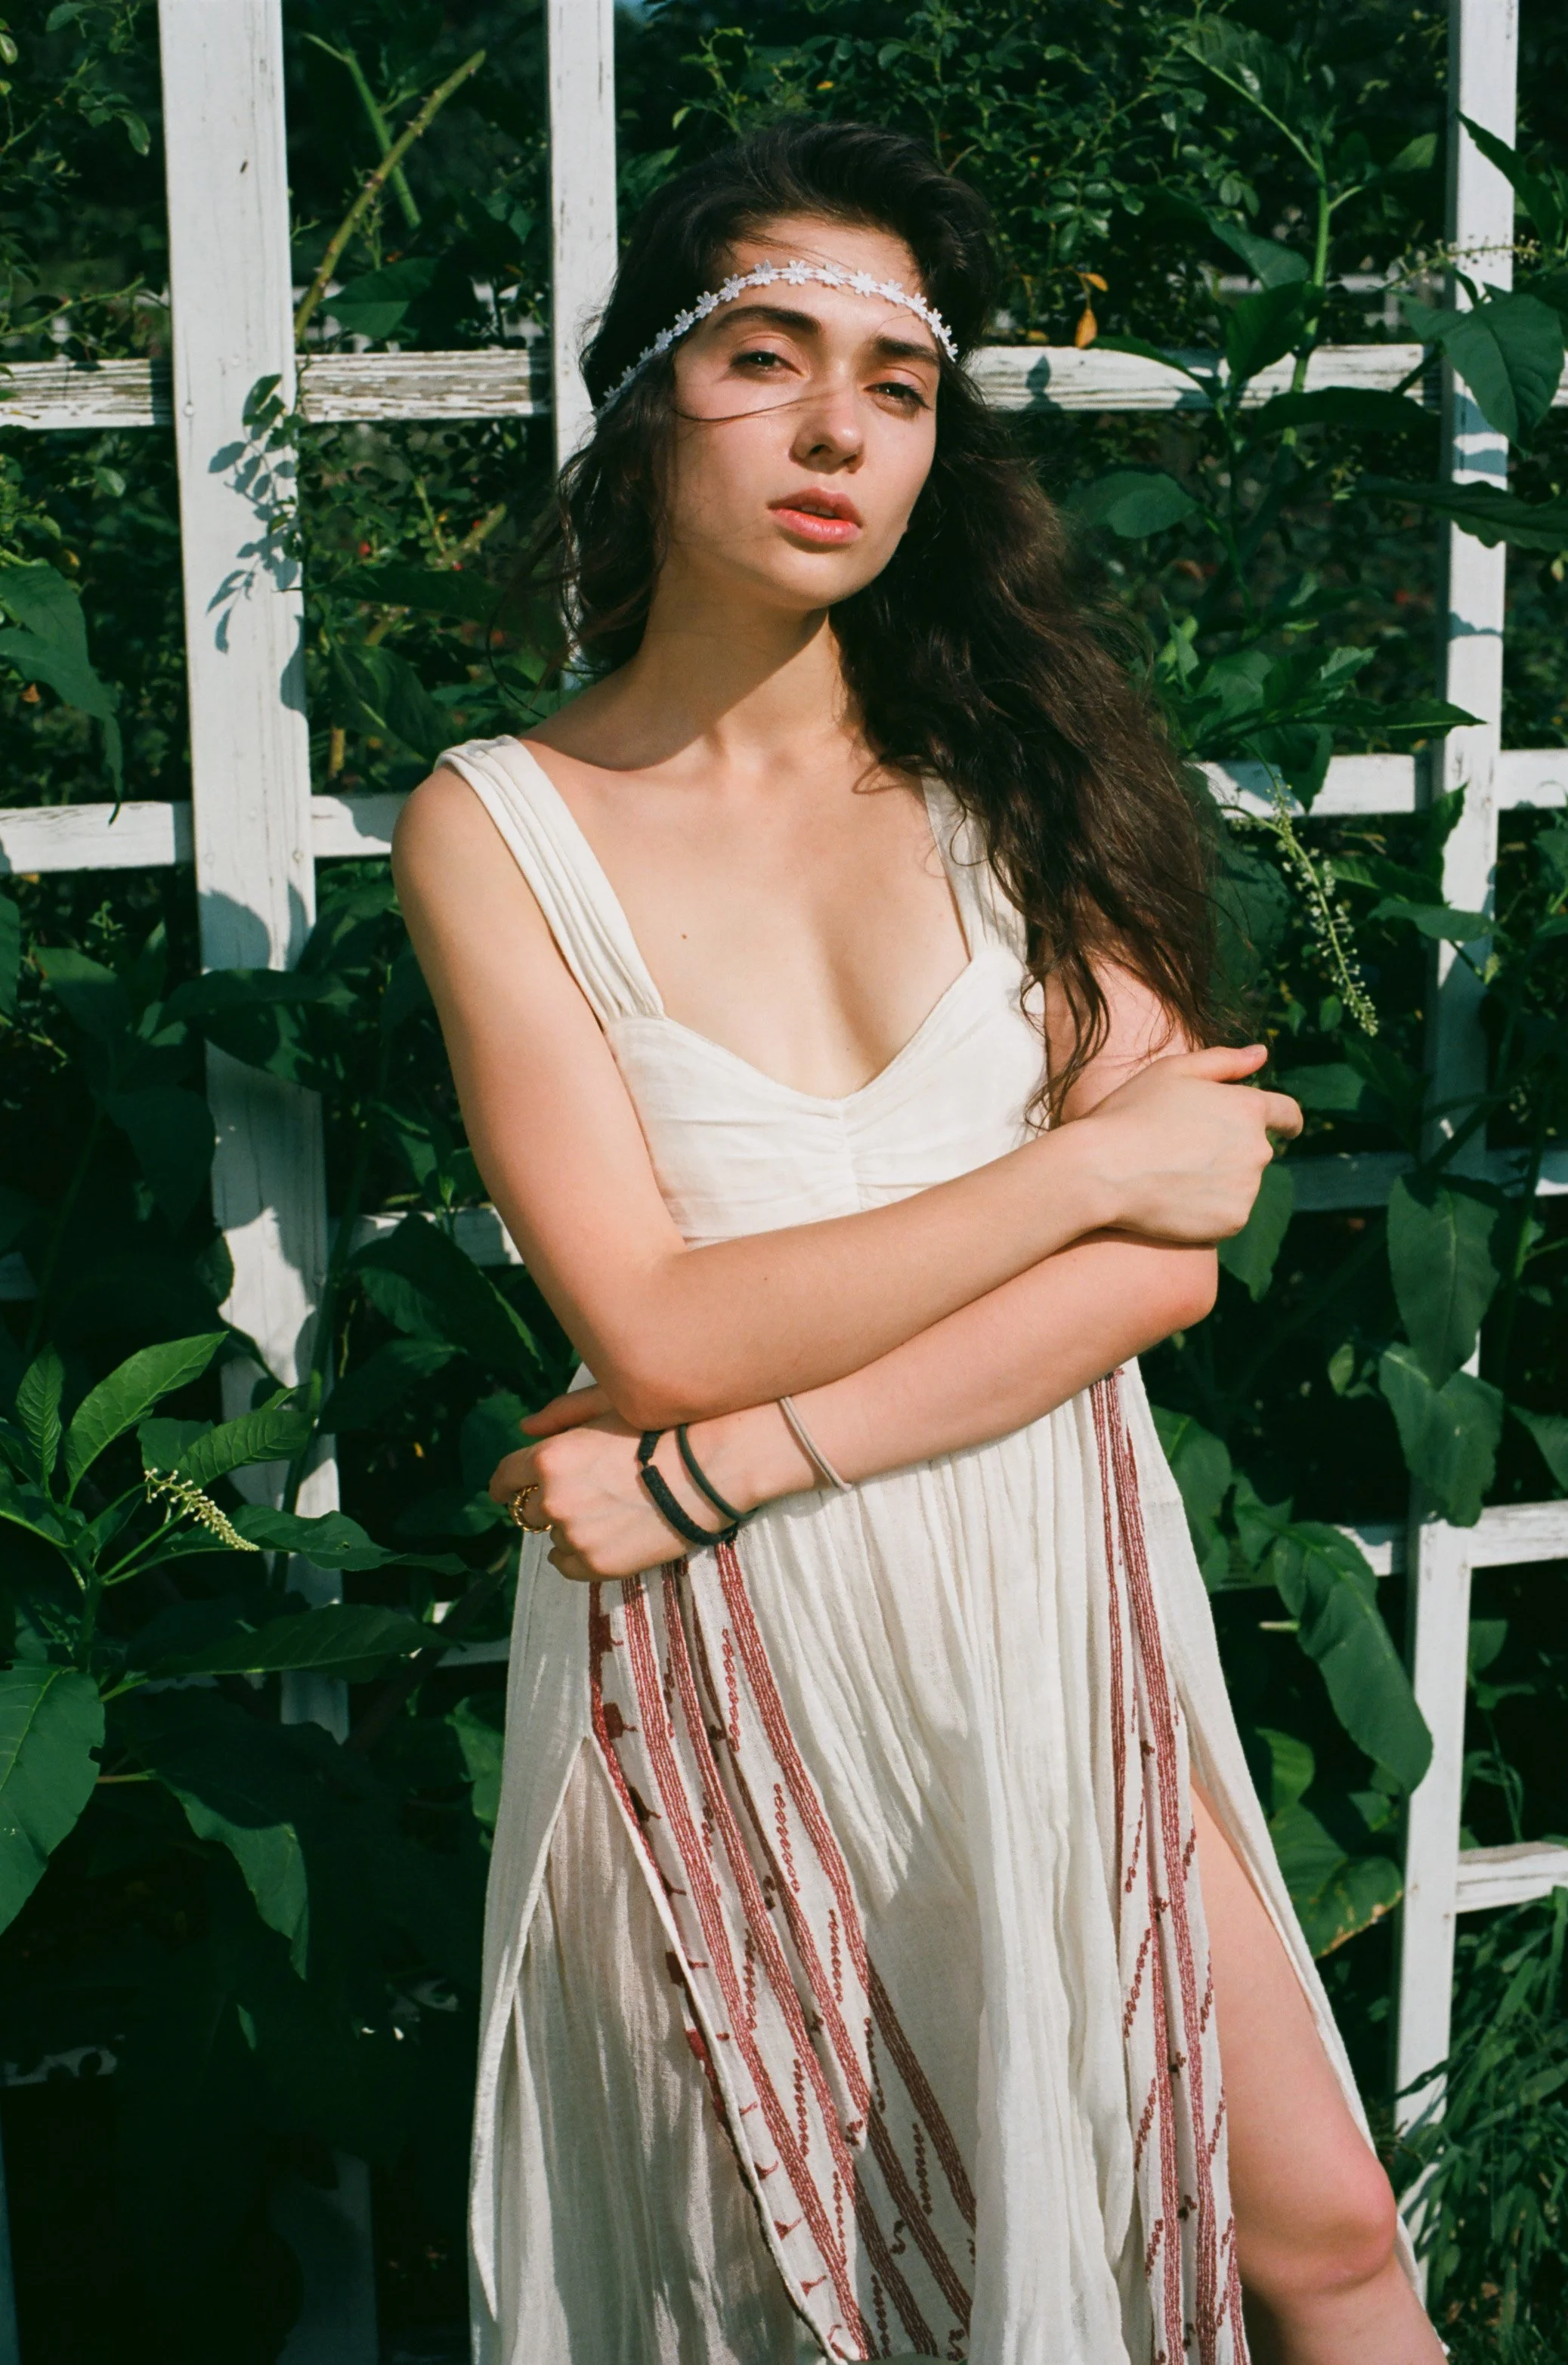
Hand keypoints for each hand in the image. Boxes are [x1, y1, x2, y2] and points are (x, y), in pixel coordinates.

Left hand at [490, 1400, 812, 1581]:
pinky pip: (568, 1566)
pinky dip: (579, 1554)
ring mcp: (575, 1536)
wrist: (709, 1470)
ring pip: (553, 1538)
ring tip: (607, 1512)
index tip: (509, 1491)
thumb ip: (559, 1415)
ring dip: (569, 1527)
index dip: (506, 1485)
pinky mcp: (598, 1565)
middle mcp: (554, 1499)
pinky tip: (606, 1536)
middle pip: (529, 1510)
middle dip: (547, 1502)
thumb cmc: (661, 1429)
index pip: (505, 1479)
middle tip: (583, 1494)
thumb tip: (524, 1429)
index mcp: (549, 1458)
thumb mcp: (607, 1406)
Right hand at [1076, 1044, 1300, 1242]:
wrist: (1102, 1171)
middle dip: (1234, 1150)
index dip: (1288, 1121)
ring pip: (1242, 1185)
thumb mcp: (1172, 1072)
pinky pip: (1228, 1215)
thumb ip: (1223, 1061)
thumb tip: (1262, 1054)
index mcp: (1248, 1108)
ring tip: (1175, 1178)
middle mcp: (1257, 1149)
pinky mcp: (1232, 1221)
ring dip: (1221, 1181)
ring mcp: (1247, 1189)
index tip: (1289, 1129)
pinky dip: (1210, 1210)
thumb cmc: (1130, 1114)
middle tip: (1188, 1153)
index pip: (1288, 1114)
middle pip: (1257, 1151)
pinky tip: (1176, 1200)